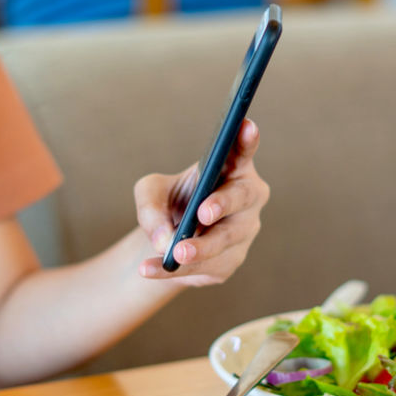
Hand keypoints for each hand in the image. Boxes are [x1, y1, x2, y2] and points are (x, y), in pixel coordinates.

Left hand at [133, 119, 268, 286]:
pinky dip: (173, 269)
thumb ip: (151, 204)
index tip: (245, 126)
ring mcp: (243, 232)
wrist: (169, 243)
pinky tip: (149, 269)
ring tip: (175, 253)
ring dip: (200, 247)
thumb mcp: (151, 193)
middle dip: (223, 204)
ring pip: (225, 240)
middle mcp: (246, 199)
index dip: (247, 140)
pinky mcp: (229, 262)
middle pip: (242, 198)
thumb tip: (165, 239)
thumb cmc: (170, 204)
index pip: (243, 151)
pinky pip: (204, 267)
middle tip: (203, 213)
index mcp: (231, 168)